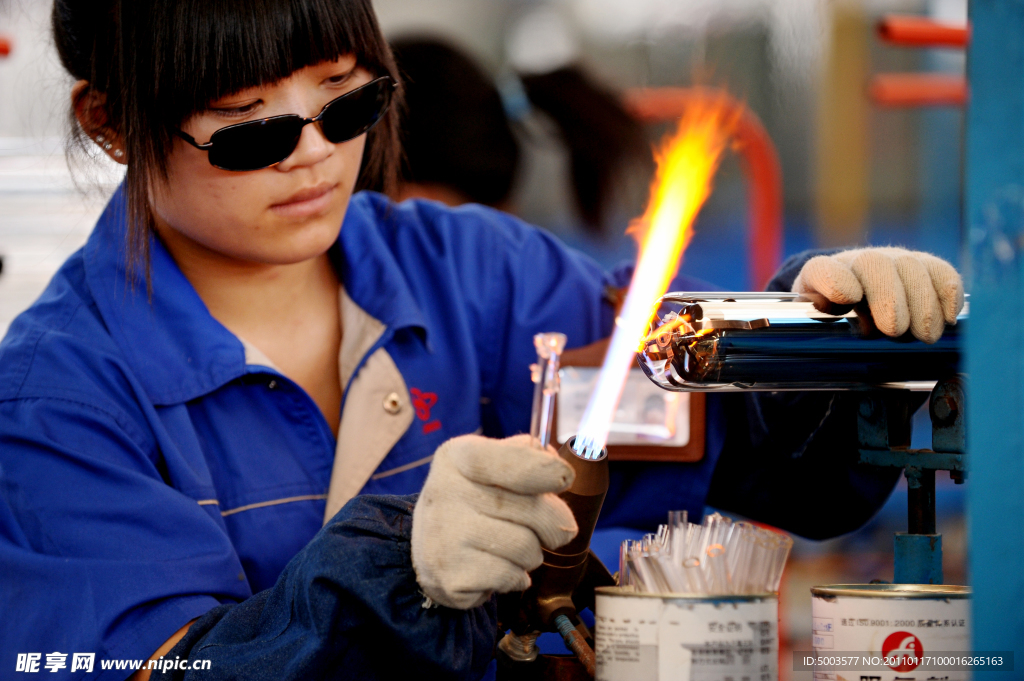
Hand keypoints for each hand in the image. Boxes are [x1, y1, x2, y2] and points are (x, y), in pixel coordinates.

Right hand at [411, 434, 577, 609]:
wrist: (426, 551)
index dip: (543, 470)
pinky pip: (512, 577)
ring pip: (526, 548)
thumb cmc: (471, 502)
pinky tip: (499, 570)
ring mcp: (445, 536)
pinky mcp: (451, 576)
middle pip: (531, 509)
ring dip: (533, 554)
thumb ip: (524, 455)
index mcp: (459, 456)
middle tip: (553, 531)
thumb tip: (554, 460)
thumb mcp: (489, 466)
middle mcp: (447, 491)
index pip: (508, 460)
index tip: (566, 477)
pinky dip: (517, 577)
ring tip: (514, 550)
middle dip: (553, 524)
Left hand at [792, 247, 963, 342]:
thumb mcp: (822, 325)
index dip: (835, 280)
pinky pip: (939, 271)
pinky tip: (951, 316)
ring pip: (910, 267)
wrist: (857, 298)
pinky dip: (948, 292)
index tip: (849, 298)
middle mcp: (857, 262)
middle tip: (895, 329)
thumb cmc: (836, 318)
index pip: (820, 270)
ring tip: (925, 335)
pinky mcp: (922, 266)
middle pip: (873, 265)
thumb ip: (822, 321)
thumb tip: (833, 320)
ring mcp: (892, 260)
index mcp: (820, 277)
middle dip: (889, 298)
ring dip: (922, 302)